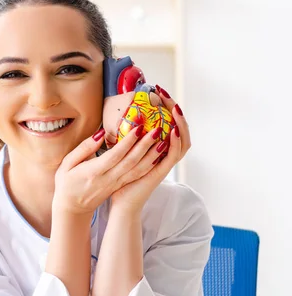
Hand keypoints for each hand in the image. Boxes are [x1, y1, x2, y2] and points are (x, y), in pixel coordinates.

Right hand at [53, 122, 164, 217]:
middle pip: (131, 162)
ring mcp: (116, 184)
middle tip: (157, 129)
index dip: (128, 142)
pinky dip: (149, 164)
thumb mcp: (67, 164)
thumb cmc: (66, 183)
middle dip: (145, 145)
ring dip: (152, 155)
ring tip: (164, 140)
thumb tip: (101, 134)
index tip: (138, 127)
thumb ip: (84, 148)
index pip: (115, 155)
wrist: (71, 208)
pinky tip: (158, 154)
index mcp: (94, 172)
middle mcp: (108, 179)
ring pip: (138, 169)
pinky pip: (137, 175)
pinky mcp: (120, 186)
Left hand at [110, 85, 190, 213]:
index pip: (168, 125)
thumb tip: (115, 119)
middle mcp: (163, 155)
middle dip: (176, 111)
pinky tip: (172, 129)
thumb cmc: (118, 180)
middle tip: (166, 95)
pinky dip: (175, 142)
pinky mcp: (161, 172)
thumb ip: (122, 138)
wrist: (119, 203)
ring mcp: (164, 164)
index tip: (158, 92)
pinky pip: (173, 156)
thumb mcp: (118, 154)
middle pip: (180, 130)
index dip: (167, 109)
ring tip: (174, 108)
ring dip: (180, 123)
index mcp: (155, 150)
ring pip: (181, 141)